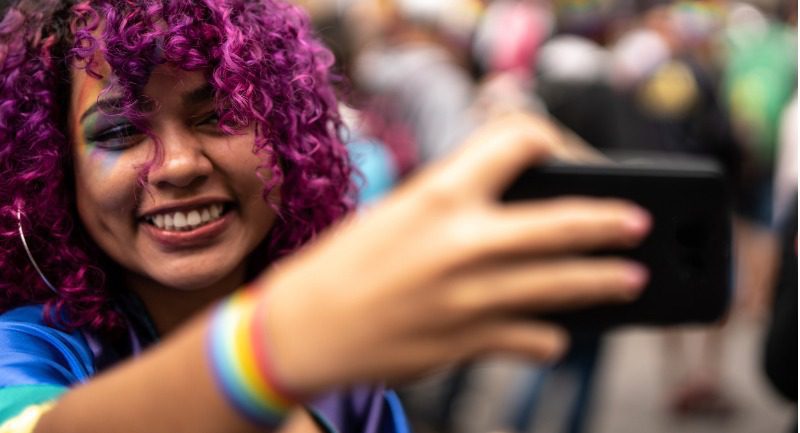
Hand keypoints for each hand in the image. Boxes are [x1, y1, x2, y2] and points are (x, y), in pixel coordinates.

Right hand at [260, 113, 651, 395]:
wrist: (306, 327)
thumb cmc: (349, 262)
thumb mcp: (401, 211)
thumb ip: (462, 204)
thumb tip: (523, 213)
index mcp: (440, 192)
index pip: (519, 140)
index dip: (549, 138)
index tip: (563, 152)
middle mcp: (462, 240)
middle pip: (562, 220)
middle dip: (608, 221)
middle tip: (637, 223)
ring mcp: (470, 295)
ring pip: (562, 285)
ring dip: (603, 282)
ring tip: (631, 279)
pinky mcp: (469, 341)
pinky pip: (532, 338)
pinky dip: (548, 337)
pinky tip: (554, 334)